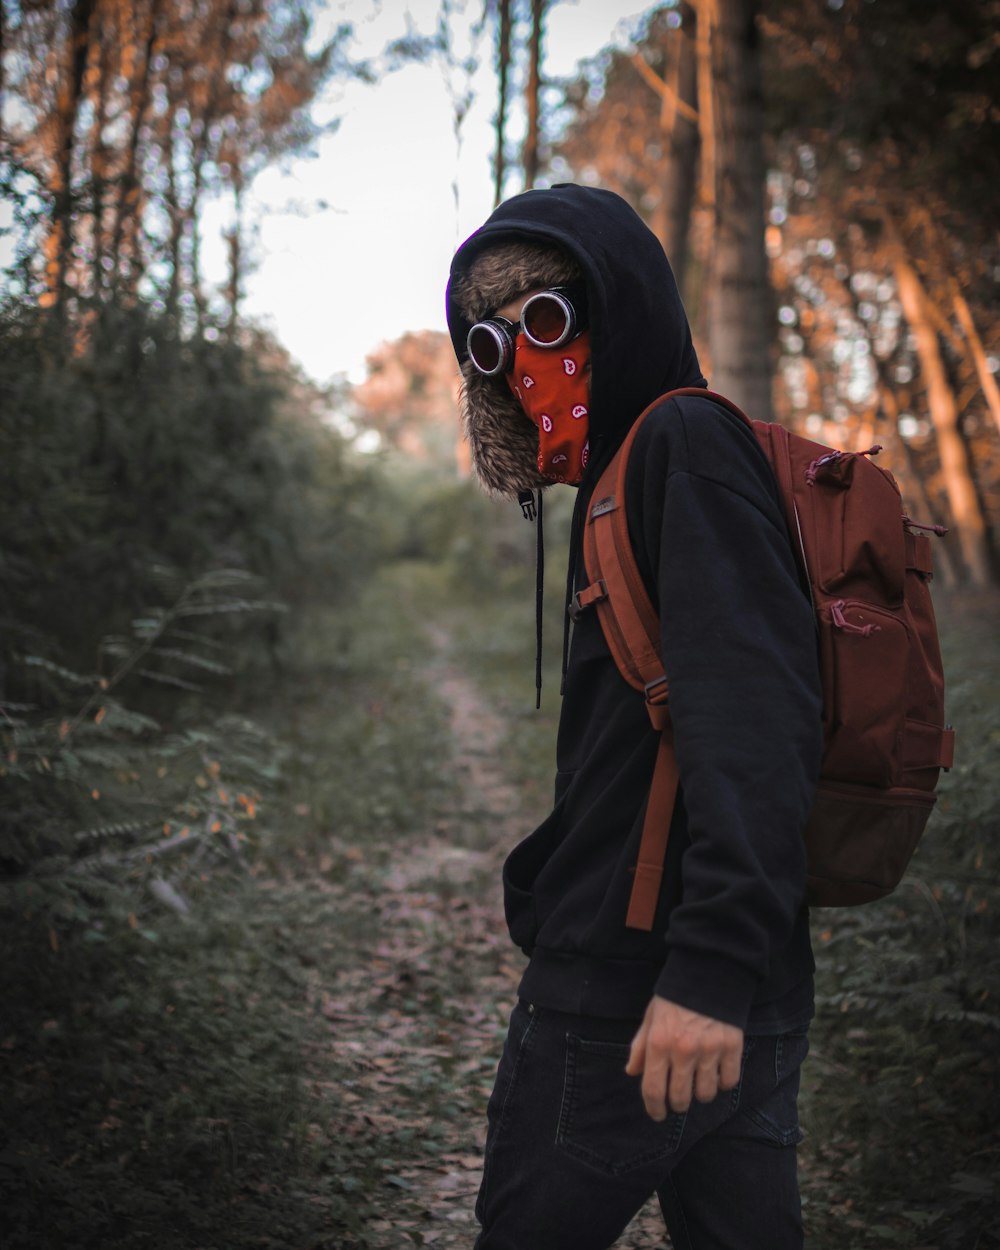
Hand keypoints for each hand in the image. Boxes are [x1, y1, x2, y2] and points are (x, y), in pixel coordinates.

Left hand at [625, 995, 743, 1119]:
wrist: (708, 971)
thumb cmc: (675, 996)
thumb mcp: (651, 1017)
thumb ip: (640, 1047)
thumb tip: (632, 1072)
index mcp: (659, 1043)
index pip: (653, 1089)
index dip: (654, 1108)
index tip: (657, 1114)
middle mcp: (683, 1050)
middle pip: (680, 1098)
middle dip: (678, 1104)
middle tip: (679, 1100)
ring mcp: (709, 1050)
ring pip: (705, 1094)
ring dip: (701, 1094)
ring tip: (699, 1081)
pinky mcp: (732, 1047)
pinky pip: (728, 1081)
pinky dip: (722, 1082)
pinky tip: (717, 1072)